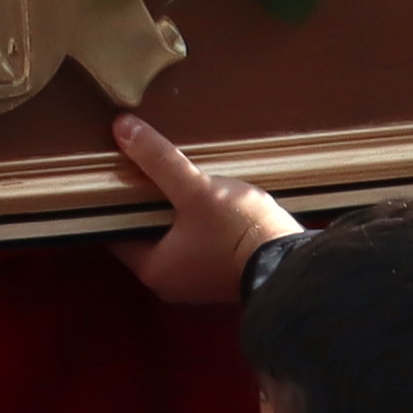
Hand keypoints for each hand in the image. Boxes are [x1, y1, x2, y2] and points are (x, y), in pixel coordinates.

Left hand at [108, 115, 300, 308]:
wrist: (293, 264)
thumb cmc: (239, 233)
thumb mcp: (196, 189)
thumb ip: (159, 160)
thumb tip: (123, 129)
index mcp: (154, 269)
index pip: (119, 231)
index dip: (118, 201)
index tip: (121, 175)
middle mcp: (172, 283)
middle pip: (148, 233)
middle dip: (151, 205)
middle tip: (151, 172)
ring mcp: (200, 282)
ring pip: (176, 239)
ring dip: (178, 214)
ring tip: (182, 182)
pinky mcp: (224, 275)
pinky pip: (200, 245)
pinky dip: (200, 225)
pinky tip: (210, 202)